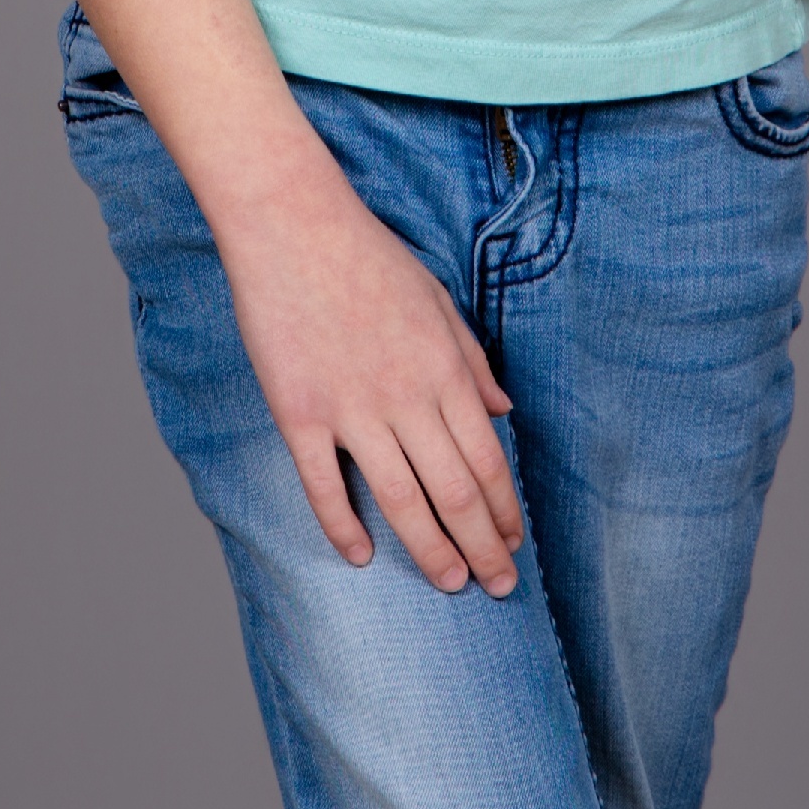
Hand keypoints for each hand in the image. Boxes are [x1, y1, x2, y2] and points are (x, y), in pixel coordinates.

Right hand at [214, 179, 525, 593]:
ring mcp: (351, 408)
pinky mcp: (300, 412)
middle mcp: (407, 397)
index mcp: (446, 369)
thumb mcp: (439, 298)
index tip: (515, 543)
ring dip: (431, 550)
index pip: (488, 461)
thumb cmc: (368, 255)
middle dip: (483, 546)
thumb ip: (472, 358)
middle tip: (497, 586)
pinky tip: (363, 556)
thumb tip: (504, 409)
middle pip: (454, 492)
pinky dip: (344, 527)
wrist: (292, 223)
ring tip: (450, 584)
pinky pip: (324, 486)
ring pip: (401, 501)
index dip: (505, 511)